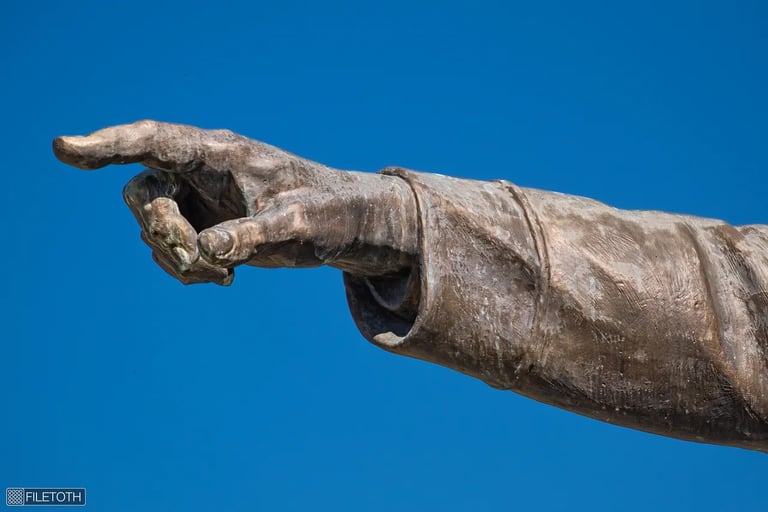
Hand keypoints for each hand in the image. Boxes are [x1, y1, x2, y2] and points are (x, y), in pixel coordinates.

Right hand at [53, 120, 417, 284]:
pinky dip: (186, 269)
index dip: (107, 144)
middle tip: (196, 260)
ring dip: (176, 258)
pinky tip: (223, 277)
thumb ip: (251, 236)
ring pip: (153, 226)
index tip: (64, 149)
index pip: (153, 140)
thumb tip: (206, 251)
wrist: (342, 227)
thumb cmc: (326, 215)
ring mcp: (201, 198)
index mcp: (220, 154)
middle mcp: (202, 171)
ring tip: (223, 274)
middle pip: (143, 193)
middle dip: (161, 232)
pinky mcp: (205, 224)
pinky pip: (170, 249)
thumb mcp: (295, 227)